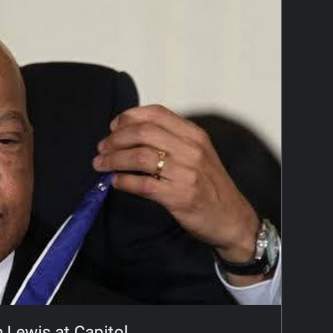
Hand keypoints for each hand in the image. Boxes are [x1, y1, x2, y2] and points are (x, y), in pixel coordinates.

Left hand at [92, 104, 260, 267]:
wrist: (232, 219)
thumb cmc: (209, 186)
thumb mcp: (197, 154)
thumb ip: (171, 140)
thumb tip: (129, 132)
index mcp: (195, 135)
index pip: (156, 113)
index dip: (128, 117)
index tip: (112, 127)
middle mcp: (192, 150)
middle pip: (143, 133)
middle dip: (115, 139)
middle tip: (101, 149)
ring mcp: (187, 173)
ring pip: (140, 157)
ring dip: (113, 160)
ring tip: (100, 165)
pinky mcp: (180, 197)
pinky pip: (144, 184)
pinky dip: (124, 182)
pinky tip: (115, 182)